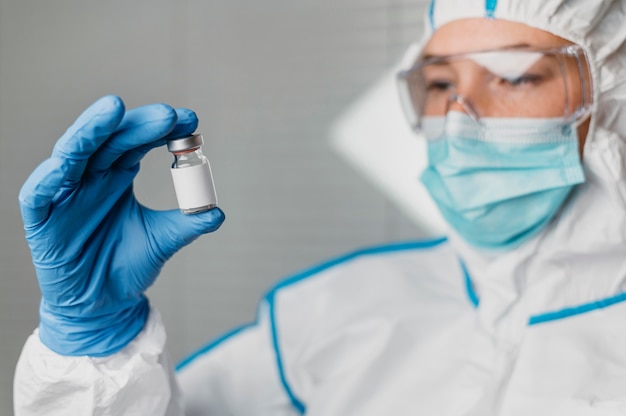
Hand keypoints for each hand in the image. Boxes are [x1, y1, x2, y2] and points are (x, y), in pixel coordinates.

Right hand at [19, 95, 224, 355]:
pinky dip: (49, 177)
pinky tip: (64, 165)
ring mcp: (64, 194)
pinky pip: (39, 195)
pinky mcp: (41, 219)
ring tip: (113, 109)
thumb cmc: (126, 266)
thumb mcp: (162, 241)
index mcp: (117, 175)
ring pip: (72, 153)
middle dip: (137, 125)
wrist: (101, 305)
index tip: (190, 120)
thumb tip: (218, 213)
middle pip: (110, 140)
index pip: (137, 141)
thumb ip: (187, 224)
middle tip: (167, 115)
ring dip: (91, 131)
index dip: (160, 128)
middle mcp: (90, 177)